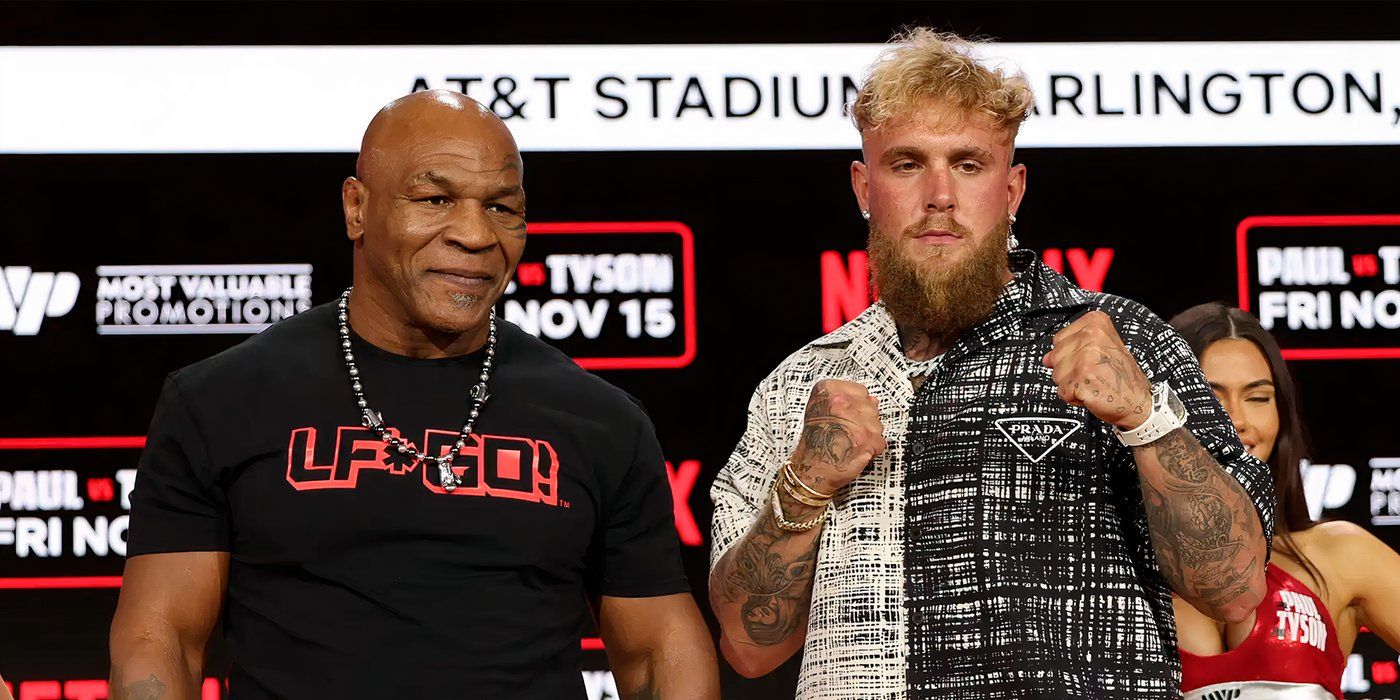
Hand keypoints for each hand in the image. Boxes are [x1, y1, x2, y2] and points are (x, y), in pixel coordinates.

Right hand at [788, 379, 886, 493]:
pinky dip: (872, 449)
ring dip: (869, 435)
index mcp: (829, 392)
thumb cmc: (813, 444)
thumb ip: (845, 400)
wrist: (810, 469)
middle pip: (871, 407)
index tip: (851, 413)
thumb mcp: (818, 410)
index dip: (858, 404)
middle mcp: (841, 404)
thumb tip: (871, 400)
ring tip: (851, 441)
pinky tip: (857, 450)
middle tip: (848, 431)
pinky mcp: (866, 441)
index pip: (861, 391)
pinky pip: (879, 441)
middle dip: (864, 420)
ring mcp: (855, 422)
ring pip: (877, 424)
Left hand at [1042, 310, 1152, 429]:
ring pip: (1056, 375)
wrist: (1139, 402)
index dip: (1070, 354)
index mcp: (1096, 324)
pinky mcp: (1082, 379)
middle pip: (1054, 357)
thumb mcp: (1101, 351)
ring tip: (1093, 382)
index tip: (1091, 359)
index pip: (1059, 339)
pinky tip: (1092, 393)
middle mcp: (1091, 337)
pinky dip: (1073, 397)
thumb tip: (1046, 358)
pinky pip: (1062, 391)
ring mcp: (1086, 358)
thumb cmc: (1122, 377)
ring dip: (1071, 384)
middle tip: (1093, 373)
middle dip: (1069, 370)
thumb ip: (1071, 348)